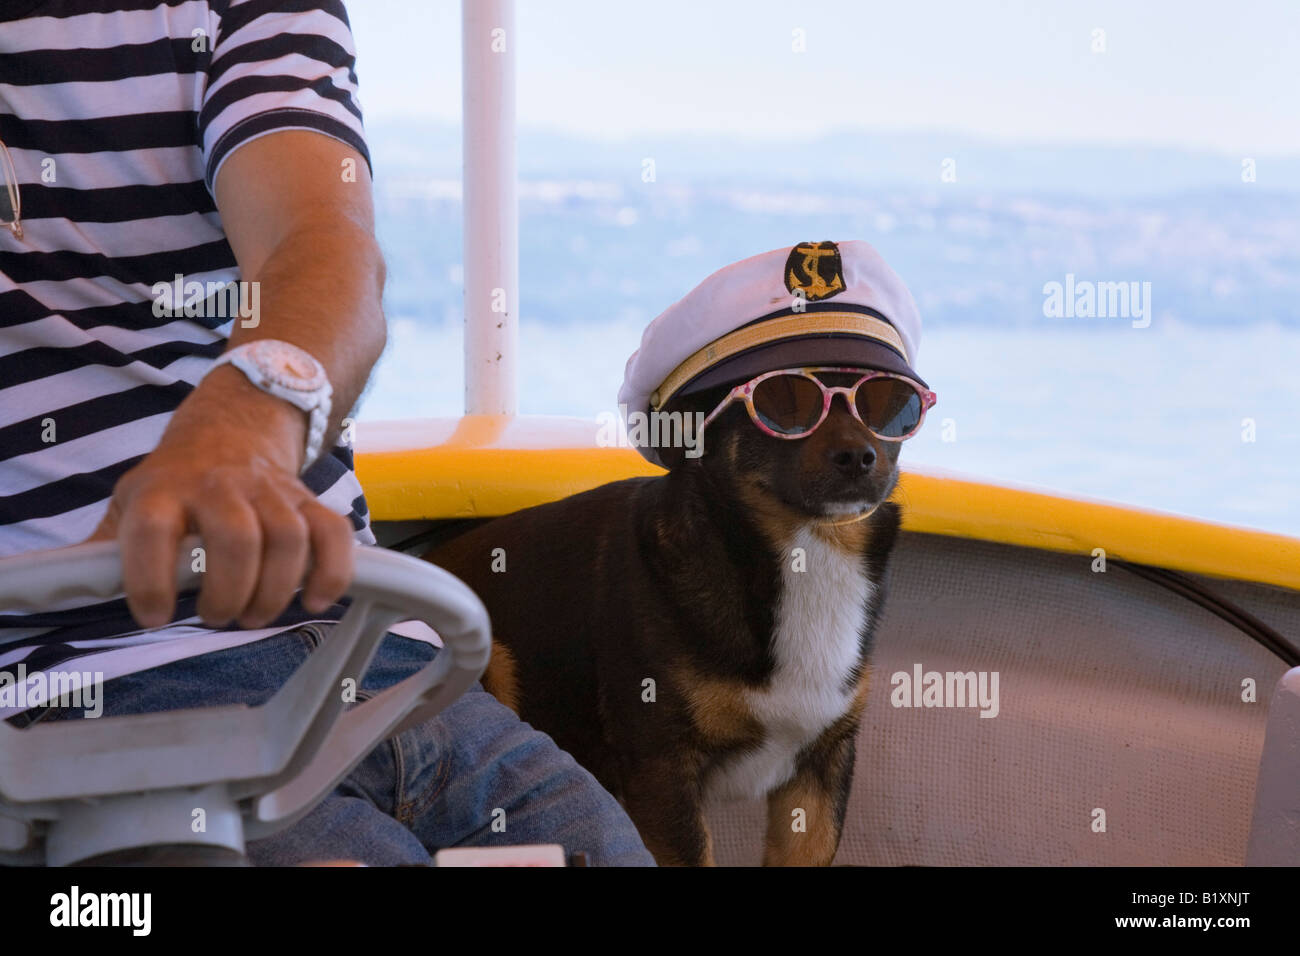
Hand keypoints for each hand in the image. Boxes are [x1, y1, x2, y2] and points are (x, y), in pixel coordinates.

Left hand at [88, 367, 354, 629]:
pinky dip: (330, 573)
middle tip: (216, 617)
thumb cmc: (175, 483)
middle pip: (235, 537)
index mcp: (163, 489)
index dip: (151, 578)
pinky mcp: (309, 501)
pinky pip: (334, 534)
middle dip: (228, 591)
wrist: (232, 429)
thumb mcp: (131, 502)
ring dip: (274, 591)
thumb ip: (106, 549)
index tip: (153, 616)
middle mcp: (218, 485)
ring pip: (288, 538)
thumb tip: (72, 589)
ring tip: (254, 614)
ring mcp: (270, 491)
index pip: (153, 529)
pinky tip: (312, 600)